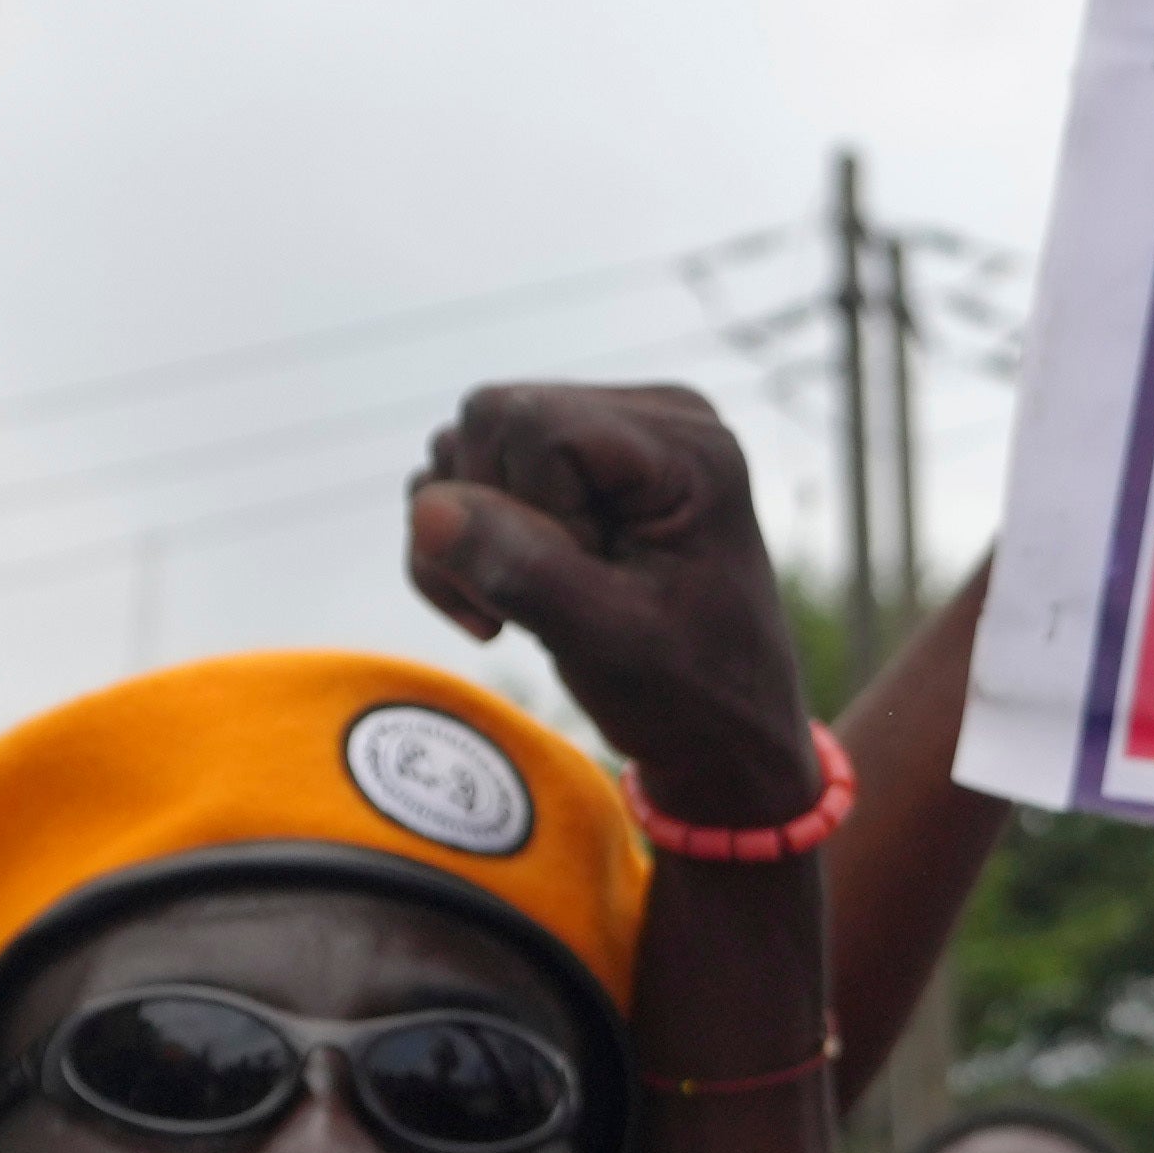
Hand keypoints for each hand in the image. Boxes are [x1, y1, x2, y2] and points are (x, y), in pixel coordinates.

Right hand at [404, 382, 817, 828]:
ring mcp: (614, 435)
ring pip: (469, 446)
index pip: (529, 423)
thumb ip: (523, 570)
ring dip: (466, 541)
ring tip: (519, 612)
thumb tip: (428, 506)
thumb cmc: (687, 695)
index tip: (578, 585)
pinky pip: (475, 472)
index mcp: (685, 447)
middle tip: (531, 608)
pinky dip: (467, 542)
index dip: (519, 509)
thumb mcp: (608, 643)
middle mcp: (654, 416)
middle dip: (484, 521)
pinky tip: (509, 600)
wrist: (725, 736)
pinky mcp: (580, 466)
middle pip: (489, 421)